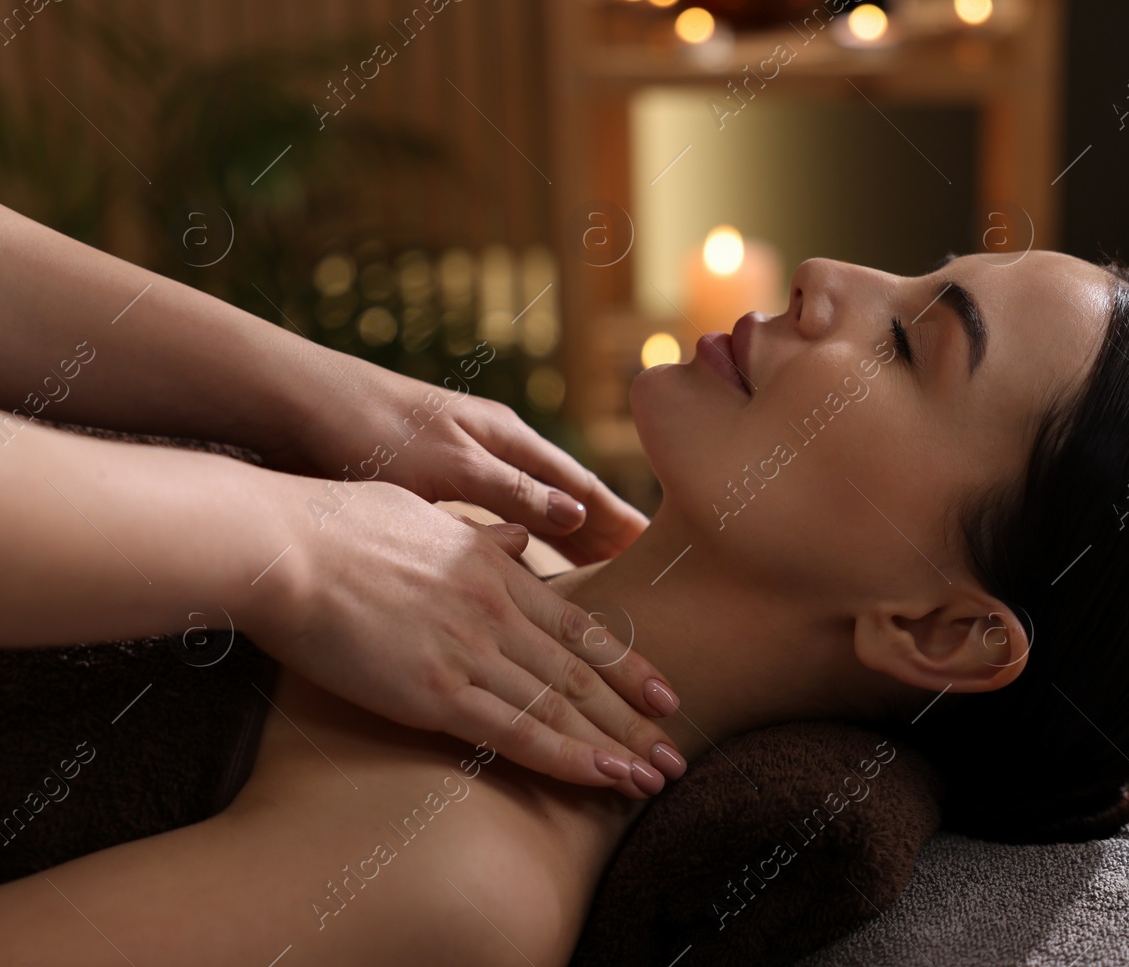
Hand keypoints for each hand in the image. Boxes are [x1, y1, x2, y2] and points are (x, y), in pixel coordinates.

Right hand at [244, 478, 683, 798]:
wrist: (286, 546)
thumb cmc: (341, 527)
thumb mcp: (428, 517)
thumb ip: (480, 538)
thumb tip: (516, 537)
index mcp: (497, 572)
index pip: (581, 629)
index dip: (628, 666)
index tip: (664, 693)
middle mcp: (497, 613)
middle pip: (584, 674)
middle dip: (635, 717)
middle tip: (677, 751)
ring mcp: (470, 652)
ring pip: (562, 708)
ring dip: (614, 746)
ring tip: (656, 777)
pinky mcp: (433, 691)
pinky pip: (515, 733)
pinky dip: (566, 758)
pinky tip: (602, 777)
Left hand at [261, 345, 646, 564]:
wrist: (296, 404)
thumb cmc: (369, 431)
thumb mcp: (446, 465)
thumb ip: (510, 491)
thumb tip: (576, 513)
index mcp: (507, 440)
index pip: (582, 488)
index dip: (618, 523)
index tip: (656, 552)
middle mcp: (494, 450)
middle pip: (565, 498)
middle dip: (603, 535)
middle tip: (644, 574)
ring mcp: (464, 463)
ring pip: (532, 508)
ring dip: (565, 541)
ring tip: (596, 576)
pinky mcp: (431, 481)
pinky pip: (496, 518)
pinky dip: (520, 541)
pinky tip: (519, 563)